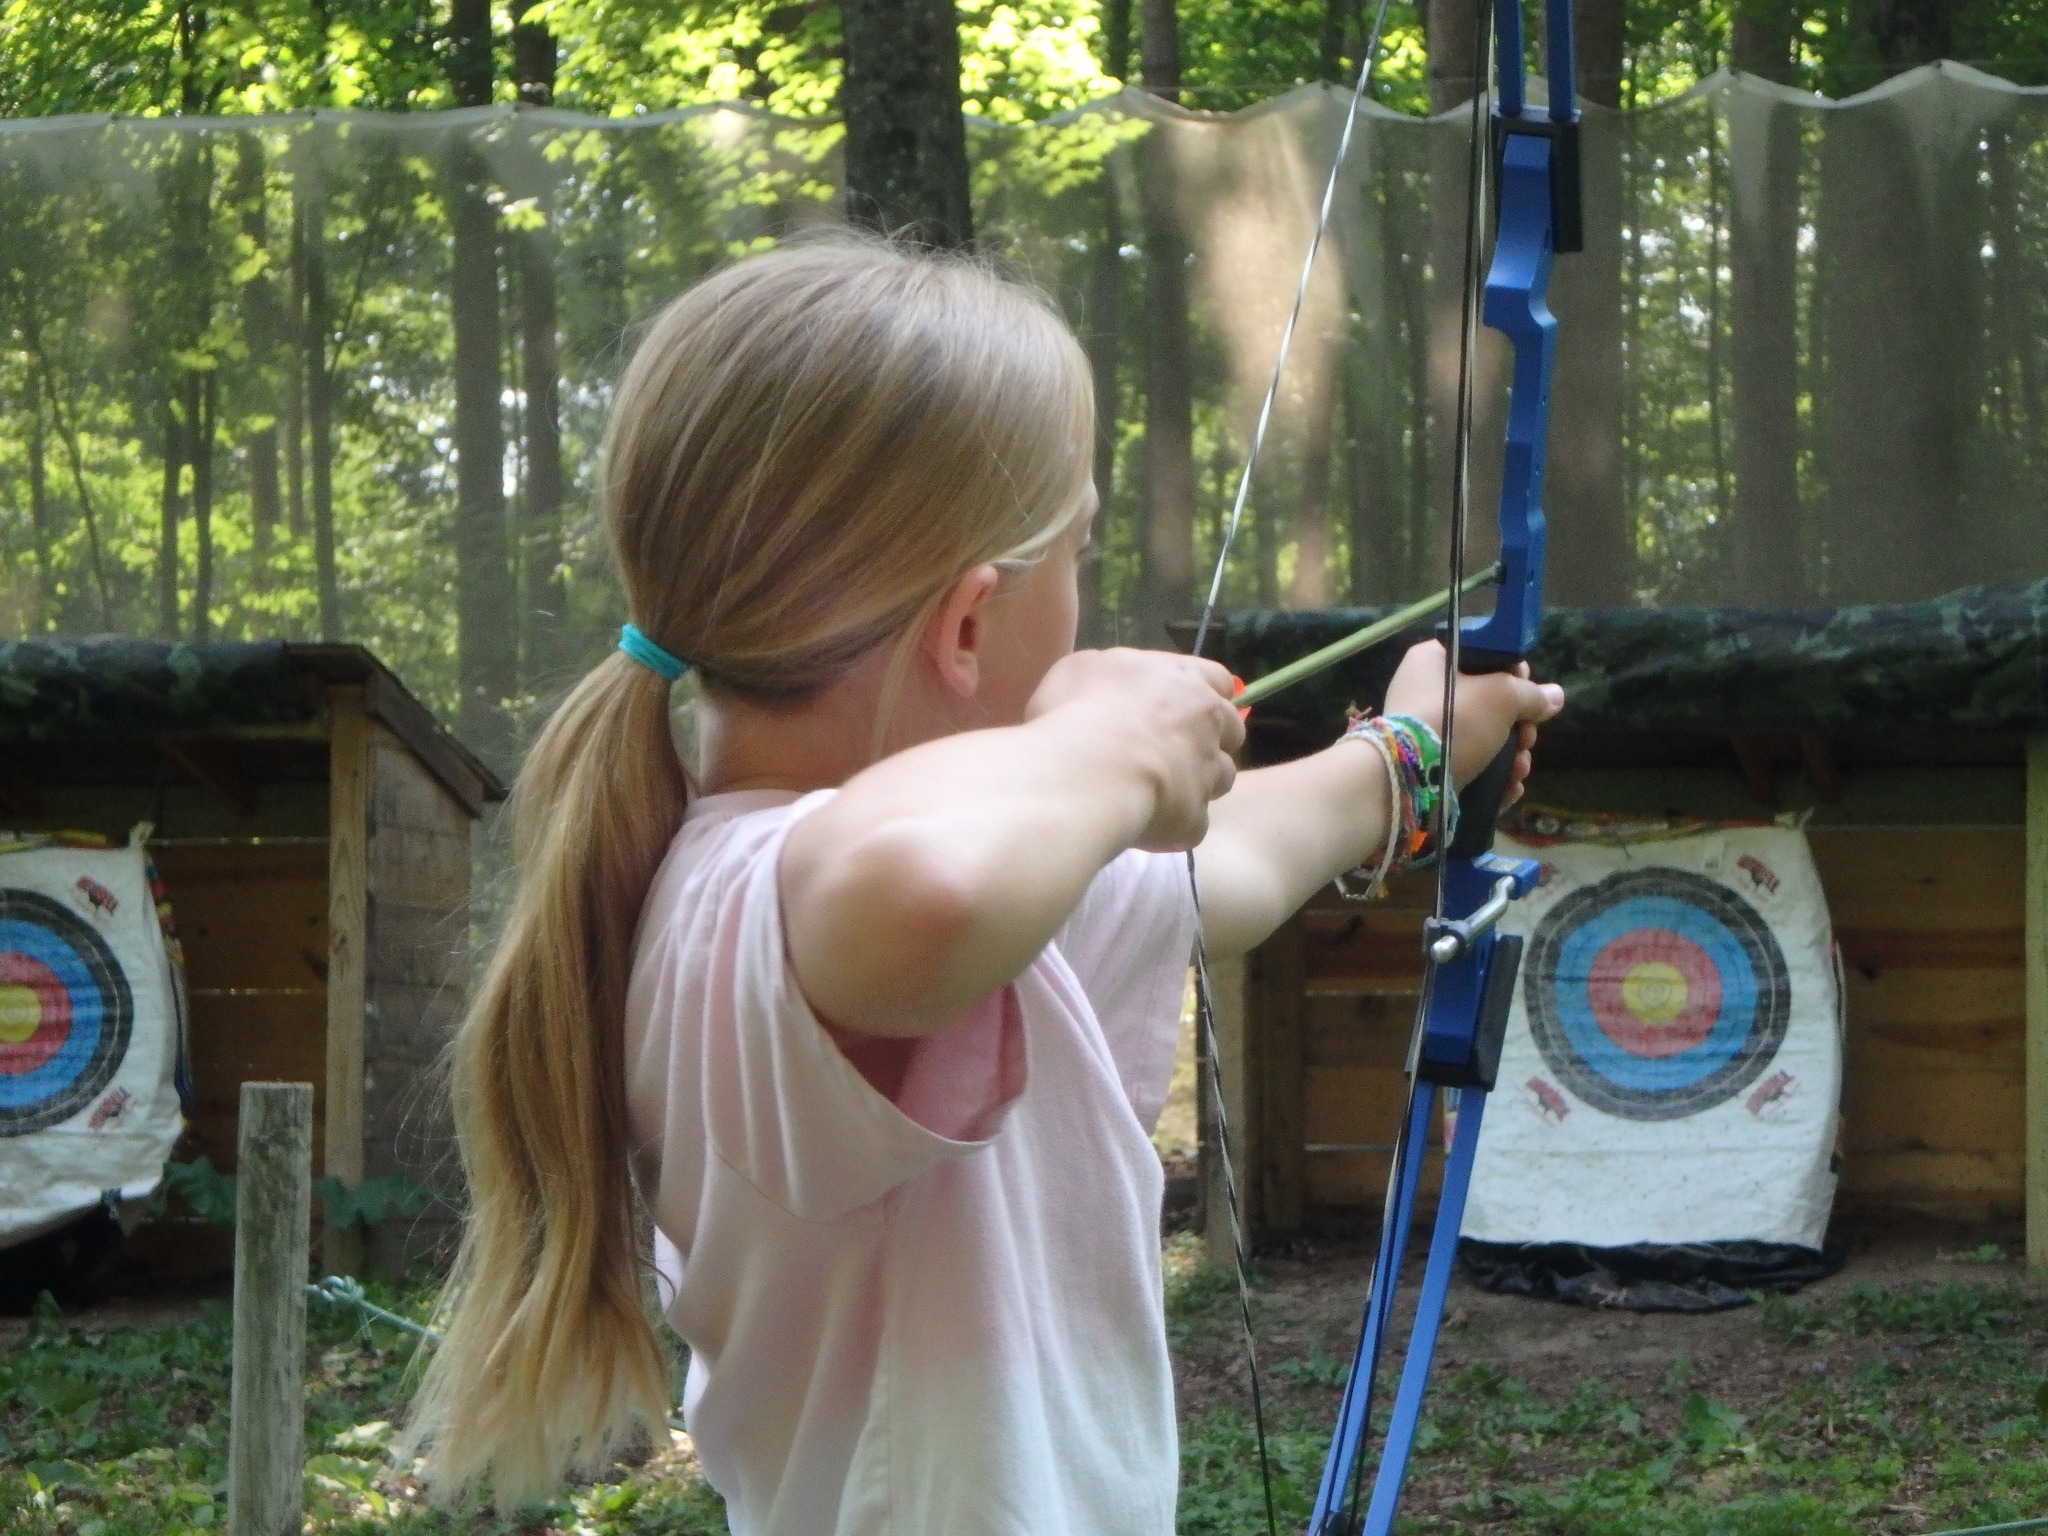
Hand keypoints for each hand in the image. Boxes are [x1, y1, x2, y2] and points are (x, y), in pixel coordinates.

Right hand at [1028, 648, 1244, 850]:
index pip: (1217, 680)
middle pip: (1231, 731)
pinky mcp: (1195, 818)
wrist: (1089, 771)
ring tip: (1157, 793)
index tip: (1182, 709)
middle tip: (1168, 754)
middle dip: (1208, 742)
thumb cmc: (1079, 711)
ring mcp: (1206, 772)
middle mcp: (1205, 722)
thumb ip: (1108, 678)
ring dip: (1197, 785)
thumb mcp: (1079, 670)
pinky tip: (1143, 826)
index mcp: (1182, 679)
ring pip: (1220, 779)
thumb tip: (1108, 690)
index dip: (1204, 695)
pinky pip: (1192, 825)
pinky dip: (1173, 827)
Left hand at [1381, 640, 1563, 807]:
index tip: (1528, 692)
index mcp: (1433, 661)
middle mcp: (1426, 692)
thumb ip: (1531, 695)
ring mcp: (1426, 732)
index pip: (1482, 656)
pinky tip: (1509, 787)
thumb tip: (1555, 696)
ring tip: (1519, 770)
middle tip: (1526, 740)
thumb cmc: (1454, 720)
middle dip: (1518, 726)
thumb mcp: (1501, 697)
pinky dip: (1494, 776)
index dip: (1512, 673)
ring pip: (1484, 738)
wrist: (1410, 778)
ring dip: (1511, 756)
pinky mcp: (1431, 766)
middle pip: (1489, 703)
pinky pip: (1471, 765)